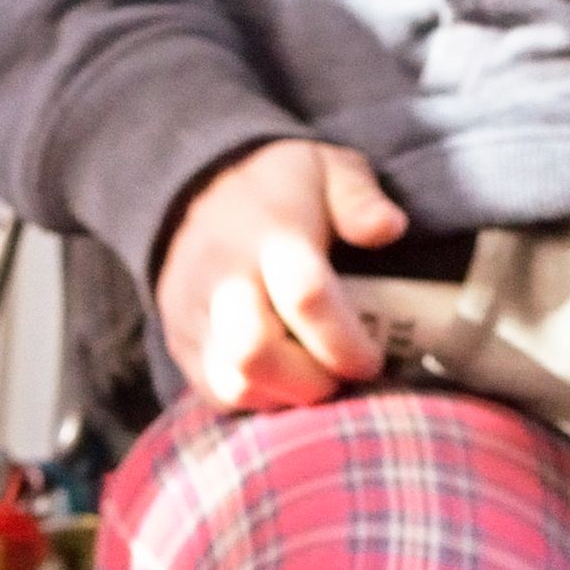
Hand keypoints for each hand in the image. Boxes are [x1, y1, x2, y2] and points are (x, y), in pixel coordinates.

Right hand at [155, 138, 406, 412]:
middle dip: (309, 382)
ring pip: (234, 384)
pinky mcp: (180, 343)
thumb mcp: (328, 168)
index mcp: (270, 231)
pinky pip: (217, 394)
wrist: (198, 191)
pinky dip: (258, 401)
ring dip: (284, 397)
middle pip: (255, 353)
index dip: (345, 342)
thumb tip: (389, 228)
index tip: (372, 360)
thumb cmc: (281, 188)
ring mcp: (193, 314)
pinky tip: (285, 383)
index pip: (305, 296)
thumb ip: (360, 196)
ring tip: (314, 378)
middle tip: (340, 378)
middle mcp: (223, 275)